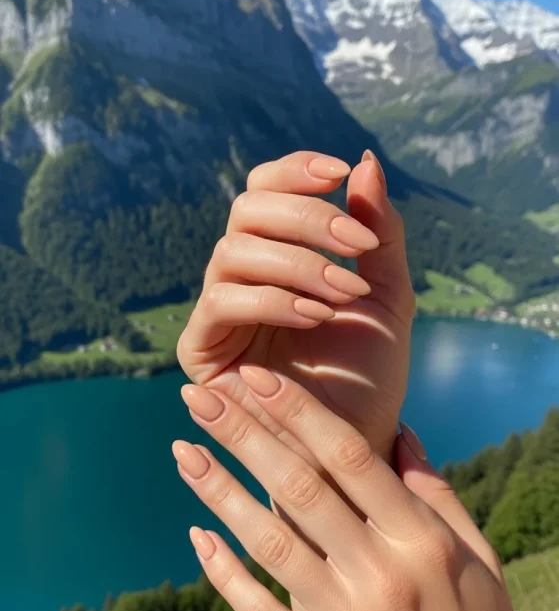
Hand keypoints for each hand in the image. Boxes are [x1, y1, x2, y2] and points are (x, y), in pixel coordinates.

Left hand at [173, 374, 558, 610]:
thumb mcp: (477, 559)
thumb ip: (434, 492)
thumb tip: (400, 430)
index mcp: (422, 541)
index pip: (348, 457)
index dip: (297, 411)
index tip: (255, 377)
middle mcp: (381, 577)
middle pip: (298, 488)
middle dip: (243, 434)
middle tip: (200, 395)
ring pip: (268, 543)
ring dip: (219, 491)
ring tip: (182, 450)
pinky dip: (224, 574)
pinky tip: (197, 534)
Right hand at [177, 150, 414, 463]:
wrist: (356, 447)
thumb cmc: (370, 376)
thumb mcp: (388, 296)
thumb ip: (379, 233)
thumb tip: (364, 162)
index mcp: (279, 255)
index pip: (266, 191)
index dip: (294, 172)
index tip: (339, 172)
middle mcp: (242, 276)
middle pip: (246, 210)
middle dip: (306, 219)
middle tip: (357, 247)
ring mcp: (218, 311)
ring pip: (233, 251)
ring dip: (297, 263)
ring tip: (344, 294)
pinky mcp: (201, 349)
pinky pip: (222, 300)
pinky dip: (272, 299)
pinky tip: (315, 317)